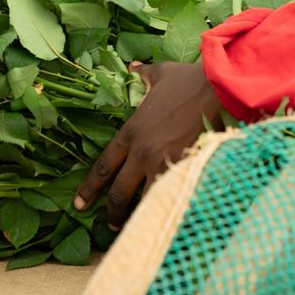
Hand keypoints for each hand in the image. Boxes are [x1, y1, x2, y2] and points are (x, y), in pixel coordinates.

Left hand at [74, 61, 223, 229]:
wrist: (215, 87)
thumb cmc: (187, 79)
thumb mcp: (160, 73)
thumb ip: (143, 74)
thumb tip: (133, 67)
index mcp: (131, 132)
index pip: (102, 167)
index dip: (89, 190)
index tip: (80, 205)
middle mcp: (142, 152)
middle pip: (119, 193)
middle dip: (113, 214)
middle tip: (110, 226)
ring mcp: (163, 162)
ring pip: (144, 201)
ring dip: (138, 217)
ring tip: (137, 228)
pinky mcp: (185, 168)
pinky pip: (170, 195)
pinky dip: (165, 207)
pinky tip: (165, 217)